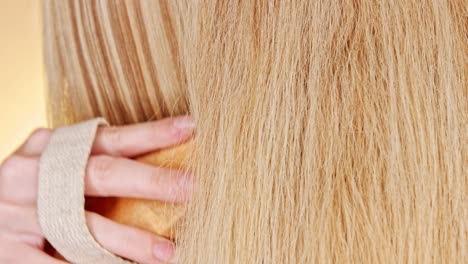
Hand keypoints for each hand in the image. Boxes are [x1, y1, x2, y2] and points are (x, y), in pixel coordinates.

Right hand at [0, 116, 194, 263]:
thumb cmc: (31, 188)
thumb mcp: (53, 165)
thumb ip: (89, 160)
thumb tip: (156, 163)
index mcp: (48, 146)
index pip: (109, 137)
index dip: (151, 134)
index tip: (189, 128)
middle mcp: (32, 173)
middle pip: (104, 174)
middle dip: (152, 182)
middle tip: (191, 188)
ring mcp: (18, 213)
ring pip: (86, 228)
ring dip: (131, 241)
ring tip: (167, 251)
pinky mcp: (10, 251)